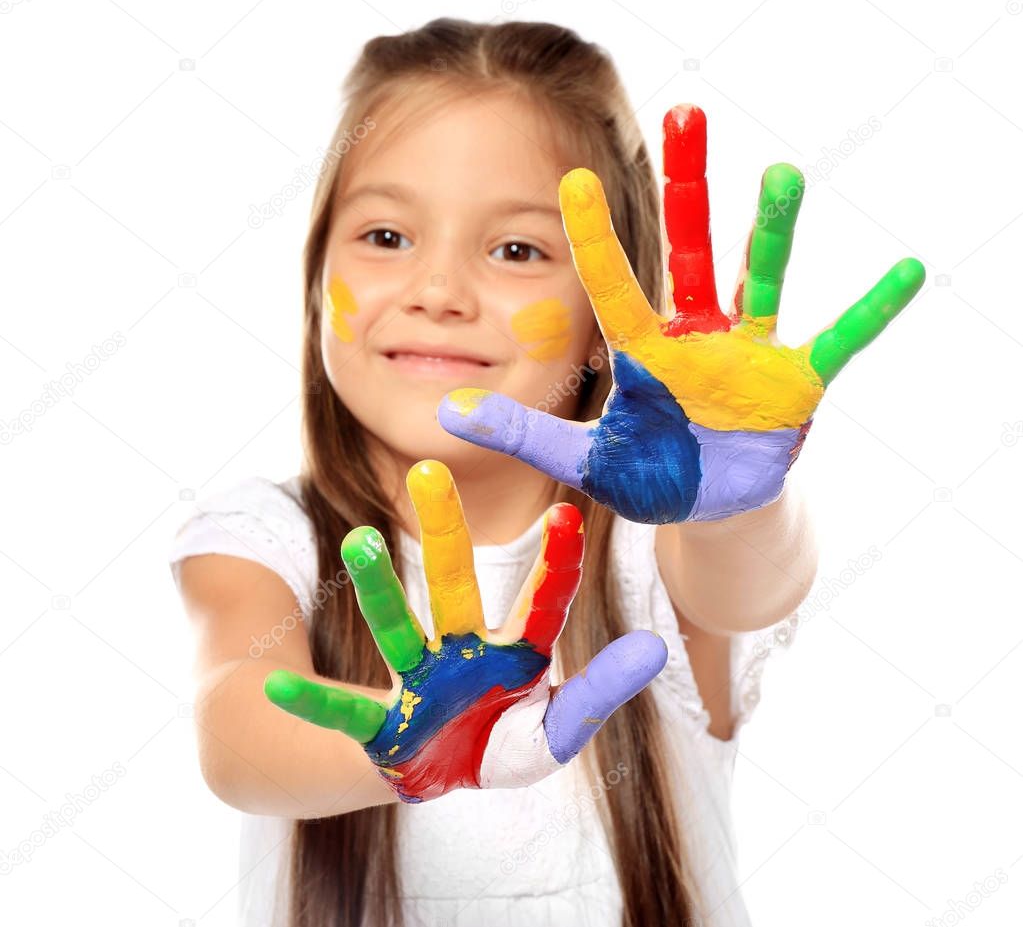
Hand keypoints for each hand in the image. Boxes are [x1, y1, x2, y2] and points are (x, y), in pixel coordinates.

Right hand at [263, 459, 666, 802]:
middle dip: (445, 533)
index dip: (555, 564)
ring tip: (359, 542)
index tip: (569, 514)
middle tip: (426, 471)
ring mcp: (418, 684)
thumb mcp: (558, 728)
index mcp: (513, 652)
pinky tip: (275, 689)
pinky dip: (313, 704)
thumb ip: (600, 693)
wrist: (442, 773)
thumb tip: (658, 647)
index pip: (541, 603)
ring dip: (377, 589)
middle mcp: (461, 652)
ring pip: (395, 629)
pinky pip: (343, 713)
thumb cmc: (506, 740)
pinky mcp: (381, 727)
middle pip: (453, 588)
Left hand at [437, 104, 924, 524]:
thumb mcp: (583, 457)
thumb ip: (525, 433)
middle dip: (688, 186)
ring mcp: (750, 353)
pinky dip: (872, 310)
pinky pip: (840, 339)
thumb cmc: (646, 475)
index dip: (594, 237)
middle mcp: (696, 336)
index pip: (613, 285)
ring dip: (771, 230)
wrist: (707, 505)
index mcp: (642, 351)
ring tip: (780, 174)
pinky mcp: (796, 381)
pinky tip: (908, 271)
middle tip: (685, 111)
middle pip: (689, 250)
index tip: (572, 179)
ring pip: (760, 278)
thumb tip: (451, 408)